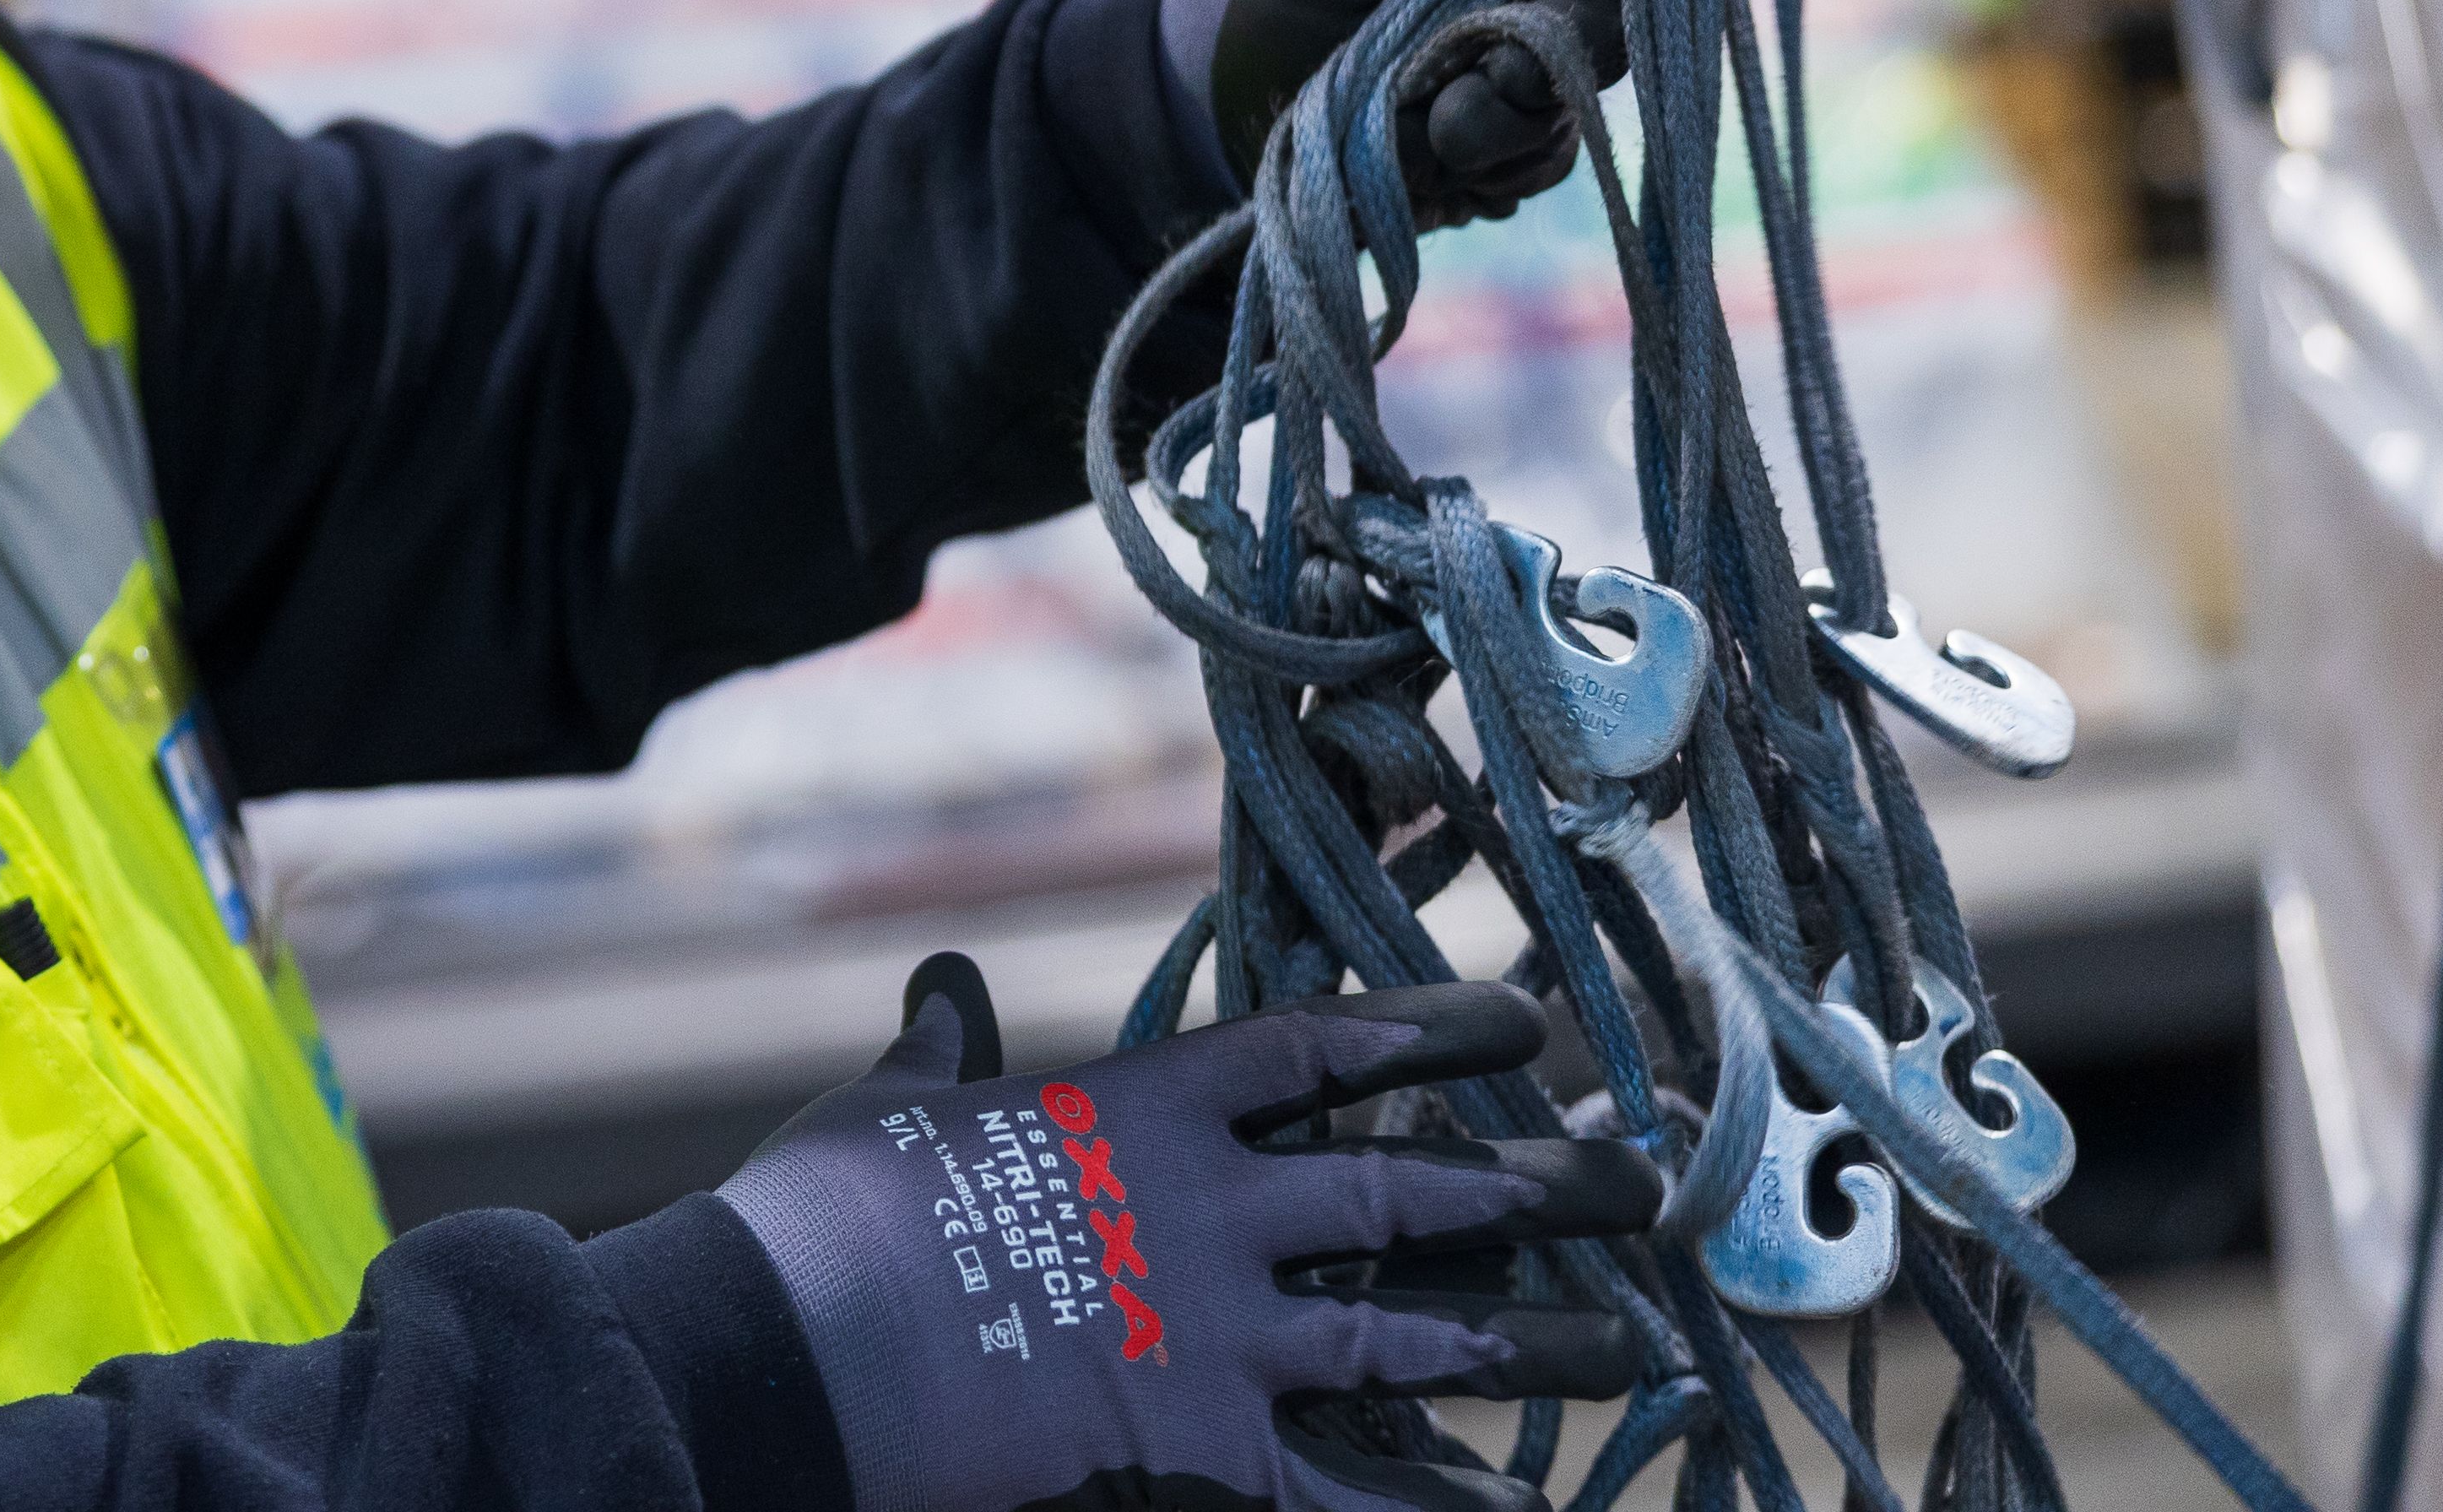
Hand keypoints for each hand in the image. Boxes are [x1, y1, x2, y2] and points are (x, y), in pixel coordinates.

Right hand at [716, 963, 1656, 1511]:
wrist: (804, 1349)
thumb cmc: (832, 1218)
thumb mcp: (891, 1109)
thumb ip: (943, 1050)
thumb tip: (942, 984)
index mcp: (1143, 1113)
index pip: (1321, 1049)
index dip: (1431, 1032)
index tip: (1525, 1024)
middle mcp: (1213, 1216)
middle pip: (1411, 1191)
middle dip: (1537, 1188)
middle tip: (1639, 1183)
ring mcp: (1217, 1337)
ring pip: (1418, 1337)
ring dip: (1535, 1345)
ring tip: (1636, 1349)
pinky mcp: (1199, 1450)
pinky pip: (1352, 1492)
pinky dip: (1440, 1508)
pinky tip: (1521, 1511)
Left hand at [1157, 0, 1622, 214]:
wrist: (1202, 92)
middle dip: (1576, 32)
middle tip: (1503, 61)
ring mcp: (1521, 52)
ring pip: (1584, 87)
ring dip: (1519, 112)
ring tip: (1440, 120)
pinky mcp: (1502, 134)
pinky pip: (1540, 158)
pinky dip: (1492, 163)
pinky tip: (1427, 150)